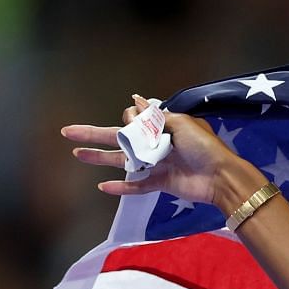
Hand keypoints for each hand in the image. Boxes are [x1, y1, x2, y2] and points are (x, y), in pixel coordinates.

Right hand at [60, 95, 246, 210]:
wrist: (221, 176)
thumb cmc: (204, 147)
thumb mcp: (181, 124)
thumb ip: (155, 117)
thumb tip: (135, 100)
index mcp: (161, 127)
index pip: (133, 120)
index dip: (129, 120)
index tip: (136, 122)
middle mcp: (155, 144)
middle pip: (118, 139)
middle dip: (93, 134)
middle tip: (67, 132)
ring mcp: (156, 164)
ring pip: (122, 161)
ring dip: (100, 158)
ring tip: (77, 154)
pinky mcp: (161, 183)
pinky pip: (137, 186)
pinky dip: (122, 187)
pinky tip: (103, 186)